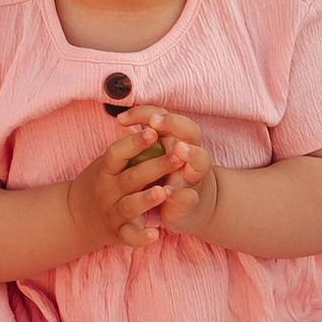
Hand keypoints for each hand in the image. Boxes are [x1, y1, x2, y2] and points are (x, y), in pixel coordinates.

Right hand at [68, 125, 178, 254]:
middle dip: (156, 166)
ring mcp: (113, 212)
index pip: (118, 152)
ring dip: (147, 199)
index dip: (134, 141)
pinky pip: (130, 236)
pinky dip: (141, 237)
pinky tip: (155, 234)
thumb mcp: (107, 162)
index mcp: (106, 169)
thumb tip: (133, 117)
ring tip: (164, 191)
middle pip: (132, 177)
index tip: (153, 130)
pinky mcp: (119, 233)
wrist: (76, 217)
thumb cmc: (102, 182)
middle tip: (179, 156)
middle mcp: (108, 190)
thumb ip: (122, 144)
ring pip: (130, 206)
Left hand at [130, 107, 218, 241]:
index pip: (164, 116)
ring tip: (180, 149)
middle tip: (155, 121)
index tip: (121, 118)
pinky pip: (189, 196)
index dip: (144, 113)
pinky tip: (167, 192)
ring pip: (201, 160)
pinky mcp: (190, 200)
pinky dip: (179, 194)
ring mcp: (192, 177)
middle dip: (173, 123)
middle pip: (190, 130)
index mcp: (175, 139)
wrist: (184, 208)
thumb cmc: (163, 175)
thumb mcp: (149, 157)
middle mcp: (189, 154)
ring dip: (192, 153)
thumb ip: (137, 141)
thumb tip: (120, 125)